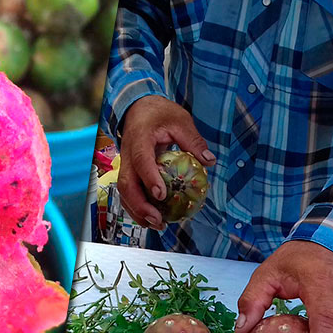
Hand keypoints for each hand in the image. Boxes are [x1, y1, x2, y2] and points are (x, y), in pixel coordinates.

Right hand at [119, 95, 214, 229]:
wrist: (138, 108)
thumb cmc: (160, 113)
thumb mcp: (180, 121)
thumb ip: (193, 141)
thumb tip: (209, 161)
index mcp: (139, 138)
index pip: (141, 160)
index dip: (149, 178)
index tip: (161, 194)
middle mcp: (127, 154)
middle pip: (126, 184)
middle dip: (140, 205)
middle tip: (158, 219)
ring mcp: (125, 164)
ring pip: (123, 192)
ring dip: (137, 211)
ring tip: (157, 224)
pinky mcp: (128, 171)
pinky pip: (128, 192)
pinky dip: (137, 208)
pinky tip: (152, 218)